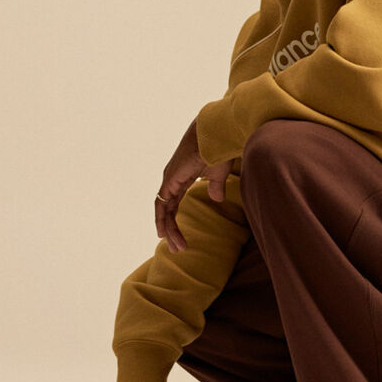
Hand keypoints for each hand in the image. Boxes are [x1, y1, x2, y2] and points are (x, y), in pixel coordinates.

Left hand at [155, 118, 232, 252]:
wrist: (215, 134)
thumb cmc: (219, 149)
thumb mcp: (218, 174)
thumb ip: (216, 187)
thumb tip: (216, 199)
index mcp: (181, 176)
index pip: (174, 202)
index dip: (175, 219)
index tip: (179, 236)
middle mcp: (172, 178)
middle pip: (167, 209)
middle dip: (172, 229)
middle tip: (178, 248)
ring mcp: (169, 179)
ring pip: (164, 210)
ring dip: (169, 230)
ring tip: (177, 247)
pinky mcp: (170, 180)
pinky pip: (163, 206)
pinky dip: (163, 221)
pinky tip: (165, 234)